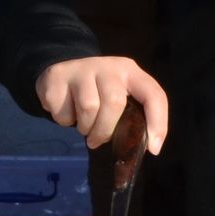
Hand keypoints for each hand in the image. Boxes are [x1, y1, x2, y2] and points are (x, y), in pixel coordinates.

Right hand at [33, 57, 168, 151]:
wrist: (63, 69)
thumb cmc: (98, 90)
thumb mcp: (119, 94)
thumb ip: (132, 115)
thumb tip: (147, 147)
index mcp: (129, 71)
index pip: (153, 94)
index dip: (157, 122)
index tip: (153, 149)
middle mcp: (107, 66)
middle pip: (114, 102)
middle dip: (105, 129)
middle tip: (96, 141)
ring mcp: (80, 69)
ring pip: (88, 107)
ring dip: (85, 127)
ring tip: (83, 127)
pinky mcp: (56, 76)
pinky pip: (62, 110)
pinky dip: (64, 120)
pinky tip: (66, 112)